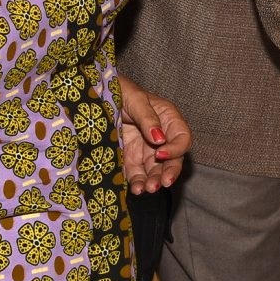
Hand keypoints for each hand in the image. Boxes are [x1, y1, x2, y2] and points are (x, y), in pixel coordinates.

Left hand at [117, 77, 190, 192]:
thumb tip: (159, 140)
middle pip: (172, 160)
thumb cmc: (121, 91)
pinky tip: (135, 189)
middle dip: (168, 173)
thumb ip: (149, 119)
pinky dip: (137, 183)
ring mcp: (145, 150)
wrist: (97, 96)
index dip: (176, 149)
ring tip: (146, 189)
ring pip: (155, 171)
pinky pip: (136, 175)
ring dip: (153, 181)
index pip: (182, 139)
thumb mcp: (137, 100)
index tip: (161, 153)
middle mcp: (161, 138)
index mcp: (169, 121)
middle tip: (162, 183)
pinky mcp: (130, 159)